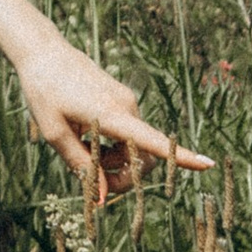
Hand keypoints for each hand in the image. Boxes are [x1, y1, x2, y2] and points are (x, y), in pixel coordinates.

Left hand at [15, 34, 212, 214]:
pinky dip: (112, 144)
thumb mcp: (55, 134)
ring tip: (82, 151)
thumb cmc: (45, 93)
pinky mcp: (122, 98)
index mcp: (112, 114)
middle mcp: (127, 107)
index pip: (153, 141)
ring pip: (133, 145)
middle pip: (144, 155)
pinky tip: (88, 137)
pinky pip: (127, 131)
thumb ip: (81, 166)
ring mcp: (127, 101)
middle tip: (96, 186)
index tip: (208, 164)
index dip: (181, 156)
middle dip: (126, 176)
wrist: (43, 53)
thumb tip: (102, 198)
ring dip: (114, 160)